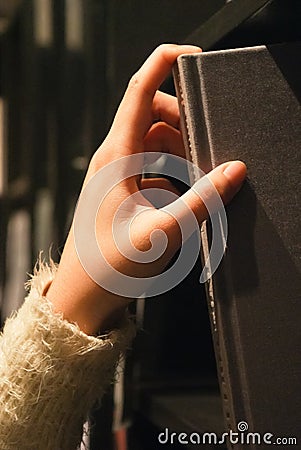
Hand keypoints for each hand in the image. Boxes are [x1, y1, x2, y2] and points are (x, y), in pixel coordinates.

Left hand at [46, 44, 246, 334]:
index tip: (194, 57)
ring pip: (154, 140)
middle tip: (207, 145)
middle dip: (184, 120)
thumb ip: (203, 200)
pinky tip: (183, 196)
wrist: (85, 296)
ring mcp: (118, 174)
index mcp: (117, 156)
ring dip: (180, 149)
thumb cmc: (112, 265)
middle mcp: (115, 158)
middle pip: (153, 113)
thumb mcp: (164, 232)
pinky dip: (172, 172)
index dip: (165, 64)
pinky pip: (152, 167)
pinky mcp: (124, 191)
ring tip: (200, 174)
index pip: (140, 92)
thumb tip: (234, 170)